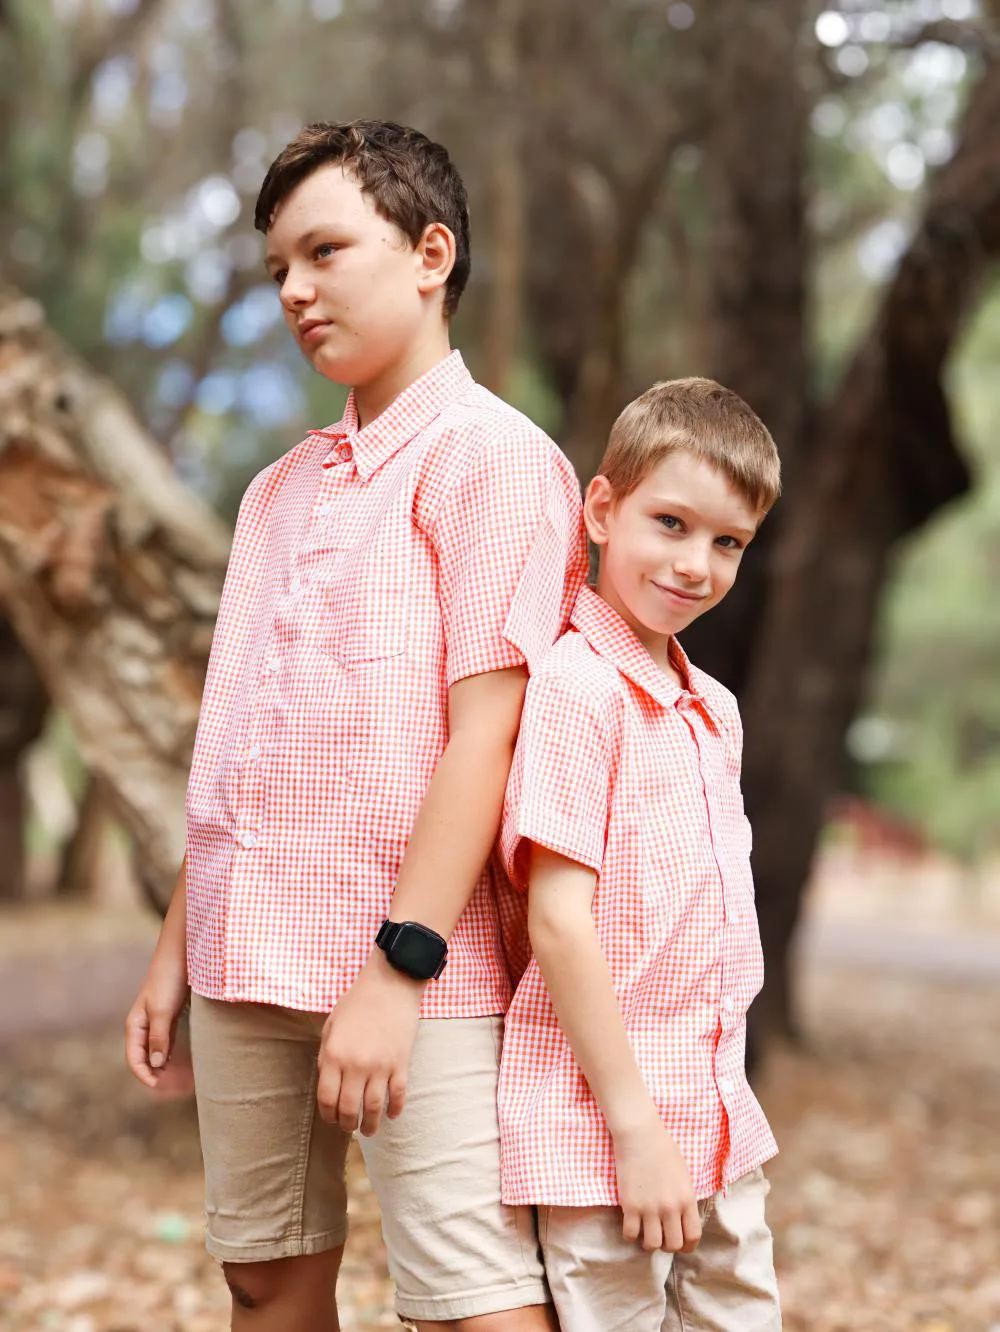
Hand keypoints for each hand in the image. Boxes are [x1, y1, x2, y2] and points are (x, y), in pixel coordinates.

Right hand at [124, 941, 192, 1095]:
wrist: (182, 952)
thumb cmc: (169, 978)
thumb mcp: (163, 1010)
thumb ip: (159, 1038)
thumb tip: (155, 1064)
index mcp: (135, 1025)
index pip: (134, 1059)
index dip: (144, 1076)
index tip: (160, 1087)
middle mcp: (143, 1024)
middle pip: (144, 1058)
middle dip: (155, 1075)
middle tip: (174, 1089)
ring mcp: (157, 1020)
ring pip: (157, 1051)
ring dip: (164, 1066)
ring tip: (180, 1082)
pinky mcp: (171, 1015)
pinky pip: (168, 1041)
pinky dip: (172, 1053)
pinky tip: (182, 1062)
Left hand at [317, 951, 422, 1135]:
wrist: (390, 984)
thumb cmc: (358, 1002)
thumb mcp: (332, 1025)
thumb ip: (327, 1055)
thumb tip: (329, 1082)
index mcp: (334, 1055)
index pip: (327, 1099)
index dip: (328, 1115)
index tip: (332, 1119)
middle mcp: (355, 1065)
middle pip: (349, 1109)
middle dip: (347, 1125)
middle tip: (349, 1128)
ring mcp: (380, 1066)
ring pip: (373, 1108)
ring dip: (370, 1125)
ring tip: (368, 1130)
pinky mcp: (401, 1063)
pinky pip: (398, 1095)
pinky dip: (395, 1109)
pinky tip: (392, 1115)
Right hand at [612, 1110, 701, 1252]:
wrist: (640, 1134)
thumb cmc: (663, 1149)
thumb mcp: (683, 1175)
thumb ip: (684, 1199)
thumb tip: (682, 1218)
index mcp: (687, 1199)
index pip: (693, 1236)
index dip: (688, 1246)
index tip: (681, 1245)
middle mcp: (670, 1207)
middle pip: (673, 1245)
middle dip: (667, 1246)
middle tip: (661, 1238)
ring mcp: (649, 1208)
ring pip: (652, 1244)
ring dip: (649, 1244)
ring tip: (645, 1234)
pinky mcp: (630, 1205)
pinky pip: (630, 1234)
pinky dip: (630, 1235)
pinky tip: (631, 1226)